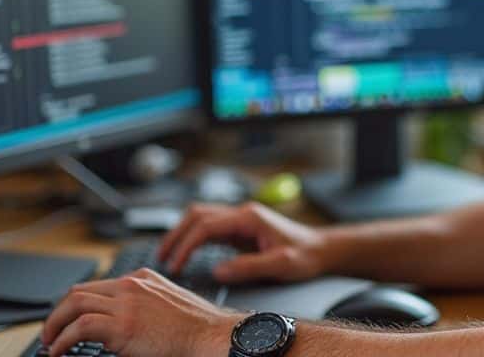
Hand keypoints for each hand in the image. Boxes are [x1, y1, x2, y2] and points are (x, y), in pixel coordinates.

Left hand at [40, 268, 240, 356]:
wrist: (210, 335)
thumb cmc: (195, 327)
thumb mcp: (167, 303)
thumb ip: (144, 304)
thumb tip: (122, 321)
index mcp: (141, 278)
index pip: (96, 285)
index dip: (74, 303)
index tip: (66, 319)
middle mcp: (130, 285)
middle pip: (78, 291)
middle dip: (58, 312)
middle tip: (50, 330)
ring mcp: (125, 303)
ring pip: (73, 304)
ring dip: (54, 324)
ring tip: (49, 342)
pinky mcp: (122, 324)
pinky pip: (79, 327)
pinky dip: (62, 339)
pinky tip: (58, 351)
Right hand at [157, 201, 330, 283]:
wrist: (321, 249)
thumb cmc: (305, 254)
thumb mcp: (281, 264)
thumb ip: (249, 267)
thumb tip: (219, 270)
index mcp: (249, 217)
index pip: (206, 225)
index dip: (187, 244)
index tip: (176, 264)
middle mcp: (242, 213)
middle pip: (197, 214)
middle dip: (176, 234)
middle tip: (162, 257)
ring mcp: (240, 219)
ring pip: (201, 217)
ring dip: (182, 232)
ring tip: (169, 254)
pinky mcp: (241, 229)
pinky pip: (210, 227)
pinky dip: (194, 237)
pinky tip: (187, 251)